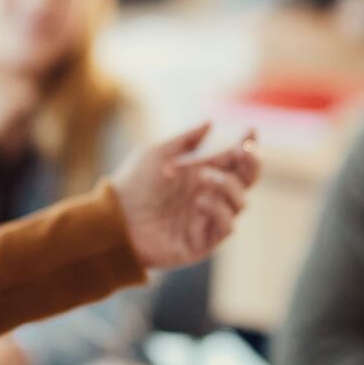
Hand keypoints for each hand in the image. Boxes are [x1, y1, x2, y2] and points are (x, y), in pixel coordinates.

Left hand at [110, 122, 260, 270]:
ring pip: (240, 202)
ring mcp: (207, 219)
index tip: (251, 132)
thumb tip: (210, 123)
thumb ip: (185, 140)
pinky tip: (200, 200)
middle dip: (250, 165)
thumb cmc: (131, 185)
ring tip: (203, 176)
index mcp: (201, 174)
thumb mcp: (157, 155)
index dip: (247, 147)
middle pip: (245, 181)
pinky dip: (219, 210)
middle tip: (241, 152)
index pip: (234, 161)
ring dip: (228, 185)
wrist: (112, 219)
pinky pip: (227, 226)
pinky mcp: (202, 242)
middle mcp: (209, 196)